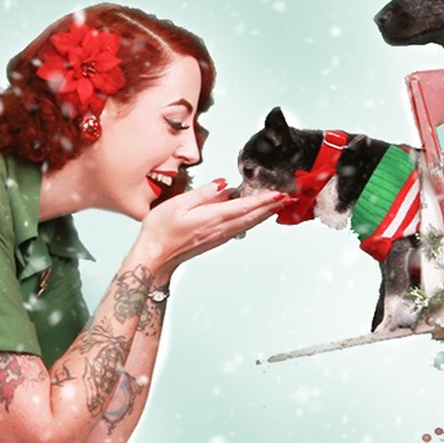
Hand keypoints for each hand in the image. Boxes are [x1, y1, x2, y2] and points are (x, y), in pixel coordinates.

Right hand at [136, 178, 287, 273]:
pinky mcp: (215, 240)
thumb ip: (203, 194)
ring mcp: (219, 236)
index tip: (279, 193)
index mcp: (211, 218)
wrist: (154, 257)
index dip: (264, 200)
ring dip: (265, 214)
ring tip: (279, 205)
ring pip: (248, 223)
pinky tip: (256, 217)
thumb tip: (223, 186)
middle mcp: (219, 229)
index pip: (244, 207)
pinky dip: (253, 220)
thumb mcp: (177, 205)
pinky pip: (240, 228)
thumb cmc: (161, 231)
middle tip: (289, 197)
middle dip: (272, 206)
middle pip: (252, 216)